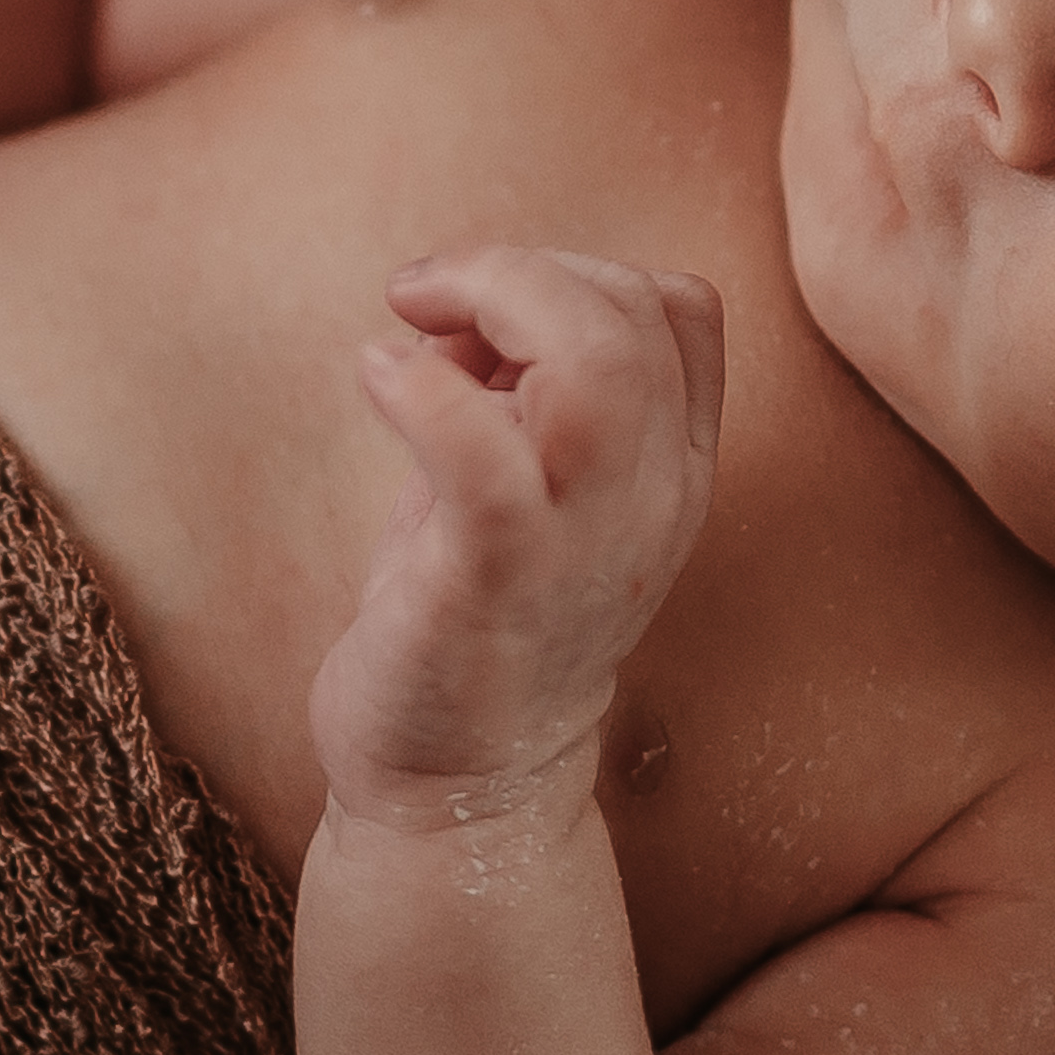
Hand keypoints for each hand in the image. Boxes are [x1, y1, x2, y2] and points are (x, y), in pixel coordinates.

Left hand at [309, 251, 726, 823]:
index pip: (679, 309)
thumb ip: (515, 388)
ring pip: (596, 366)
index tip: (480, 313)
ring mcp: (580, 541)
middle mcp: (648, 501)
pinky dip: (422, 389)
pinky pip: (485, 457)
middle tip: (424, 298)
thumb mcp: (521, 484)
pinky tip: (375, 378)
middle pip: (637, 313)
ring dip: (493, 300)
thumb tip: (456, 308)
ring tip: (409, 321)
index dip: (578, 274)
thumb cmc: (474, 620)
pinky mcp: (495, 579)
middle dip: (519, 269)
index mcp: (669, 471)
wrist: (459, 784)